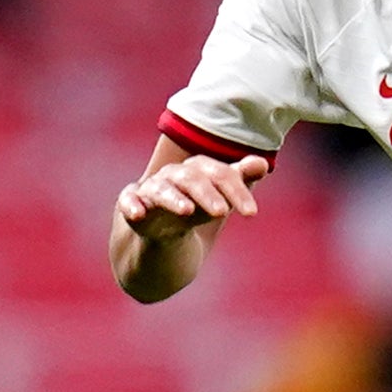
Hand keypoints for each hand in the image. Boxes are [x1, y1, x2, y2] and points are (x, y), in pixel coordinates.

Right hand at [116, 153, 269, 240]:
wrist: (161, 228)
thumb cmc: (195, 205)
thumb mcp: (219, 197)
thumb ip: (238, 180)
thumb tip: (263, 164)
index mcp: (198, 170)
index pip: (220, 174)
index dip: (236, 191)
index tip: (252, 213)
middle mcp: (174, 175)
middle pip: (191, 178)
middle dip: (207, 194)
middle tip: (222, 212)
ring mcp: (151, 190)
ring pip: (162, 189)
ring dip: (173, 199)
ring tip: (186, 210)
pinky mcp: (131, 205)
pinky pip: (128, 201)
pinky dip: (131, 206)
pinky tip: (136, 214)